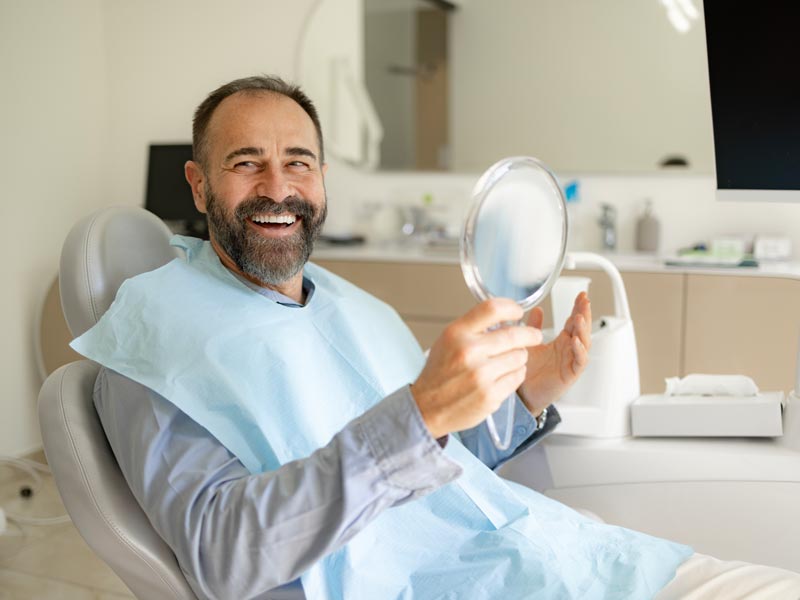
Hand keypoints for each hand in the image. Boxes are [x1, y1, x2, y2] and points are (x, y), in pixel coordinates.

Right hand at [411, 298, 542, 438]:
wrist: (427, 407)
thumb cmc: (439, 372)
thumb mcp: (448, 340)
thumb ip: (474, 327)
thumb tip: (505, 318)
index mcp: (457, 333)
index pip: (492, 309)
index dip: (511, 308)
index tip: (518, 312)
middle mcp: (469, 351)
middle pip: (515, 334)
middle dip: (530, 335)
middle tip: (534, 336)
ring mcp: (481, 375)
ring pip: (520, 357)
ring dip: (519, 357)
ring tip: (508, 360)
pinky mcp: (490, 395)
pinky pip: (517, 377)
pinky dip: (515, 374)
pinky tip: (503, 375)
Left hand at [518, 292, 591, 414]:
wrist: (522, 395)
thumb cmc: (527, 371)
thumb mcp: (529, 344)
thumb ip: (533, 327)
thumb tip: (537, 309)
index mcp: (561, 342)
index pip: (574, 321)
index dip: (579, 308)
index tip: (582, 295)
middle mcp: (568, 350)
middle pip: (582, 329)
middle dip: (584, 314)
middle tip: (585, 301)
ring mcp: (571, 362)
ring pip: (584, 343)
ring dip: (583, 330)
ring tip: (579, 318)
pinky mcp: (570, 375)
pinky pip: (579, 362)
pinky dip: (580, 351)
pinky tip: (576, 342)